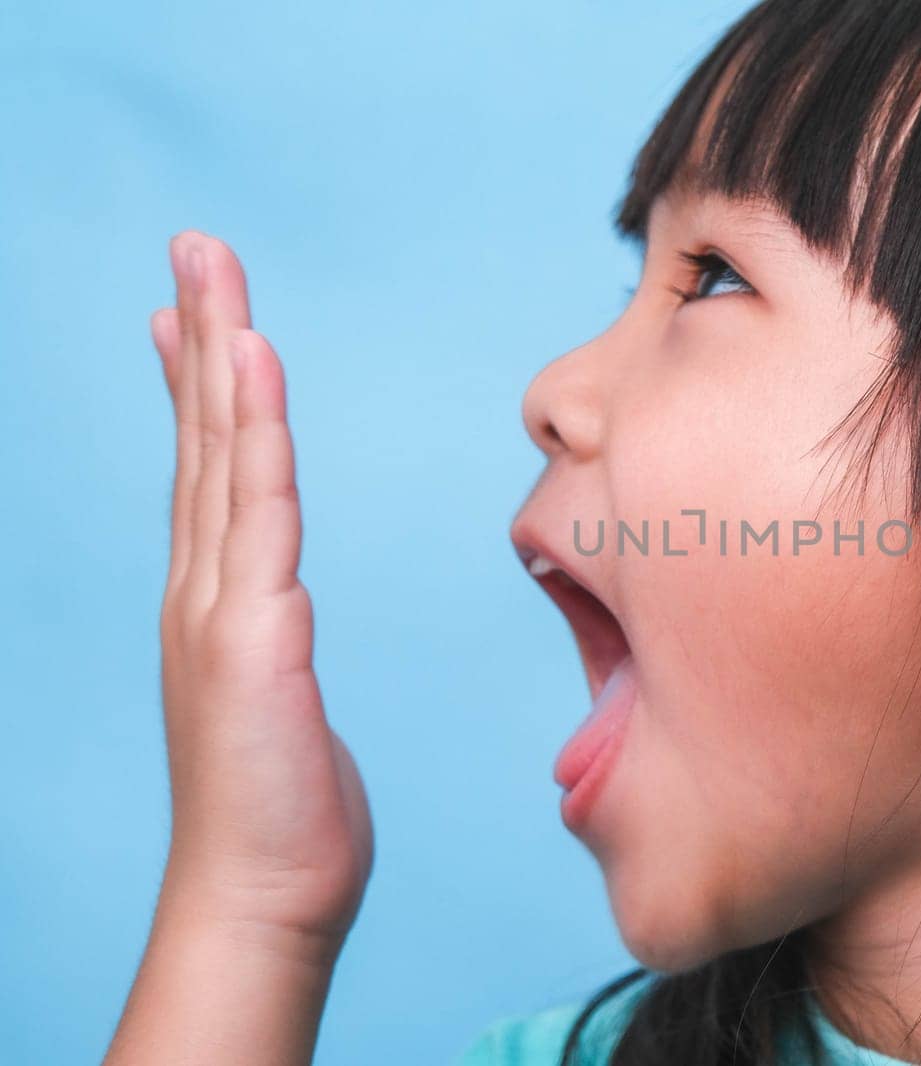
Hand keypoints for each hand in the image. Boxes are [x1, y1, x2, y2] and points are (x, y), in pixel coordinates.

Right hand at [148, 231, 372, 955]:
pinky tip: (251, 364)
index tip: (201, 318)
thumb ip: (279, 641)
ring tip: (212, 274)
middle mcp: (207, 590)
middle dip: (202, 337)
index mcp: (223, 601)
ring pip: (221, 456)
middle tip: (198, 250)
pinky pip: (257, 511)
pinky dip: (253, 433)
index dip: (205, 388)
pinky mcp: (248, 638)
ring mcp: (217, 610)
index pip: (215, 470)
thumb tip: (282, 610)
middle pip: (206, 440)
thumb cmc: (285, 811)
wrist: (264, 899)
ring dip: (218, 356)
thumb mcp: (285, 701)